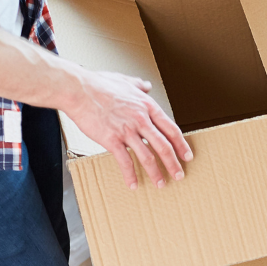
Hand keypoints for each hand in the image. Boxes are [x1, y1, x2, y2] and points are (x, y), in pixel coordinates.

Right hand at [63, 67, 191, 187]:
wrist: (79, 90)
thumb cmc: (99, 85)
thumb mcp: (124, 81)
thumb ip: (138, 85)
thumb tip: (146, 85)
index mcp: (146, 106)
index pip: (170, 128)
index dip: (181, 144)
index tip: (187, 156)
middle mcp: (140, 119)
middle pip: (164, 146)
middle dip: (174, 163)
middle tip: (179, 175)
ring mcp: (127, 130)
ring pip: (147, 156)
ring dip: (156, 173)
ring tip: (161, 184)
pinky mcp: (112, 139)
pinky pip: (125, 161)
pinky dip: (130, 175)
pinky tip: (133, 184)